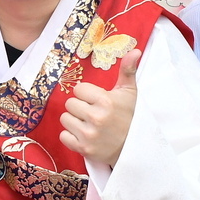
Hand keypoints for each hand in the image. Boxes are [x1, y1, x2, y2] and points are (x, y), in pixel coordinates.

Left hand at [59, 44, 141, 167]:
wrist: (135, 147)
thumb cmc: (130, 117)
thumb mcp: (130, 92)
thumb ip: (128, 70)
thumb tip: (135, 50)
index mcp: (105, 101)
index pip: (79, 89)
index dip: (86, 94)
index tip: (96, 101)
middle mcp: (96, 117)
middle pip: (70, 104)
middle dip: (80, 107)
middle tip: (92, 113)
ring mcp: (89, 135)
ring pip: (65, 119)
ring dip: (74, 121)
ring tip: (89, 124)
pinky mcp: (84, 149)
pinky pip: (64, 136)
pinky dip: (71, 137)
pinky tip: (84, 136)